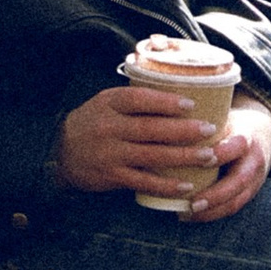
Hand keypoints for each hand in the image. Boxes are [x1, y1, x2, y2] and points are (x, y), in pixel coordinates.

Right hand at [55, 80, 270, 211]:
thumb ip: (135, 96)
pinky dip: (166, 185)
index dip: (166, 102)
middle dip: (184, 131)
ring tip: (208, 156)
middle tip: (210, 130)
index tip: (192, 104)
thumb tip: (175, 83)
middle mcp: (110, 128)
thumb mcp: (107, 100)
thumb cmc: (93, 121)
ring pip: (152, 155)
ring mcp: (111, 153)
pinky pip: (143, 181)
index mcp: (110, 103)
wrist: (60, 152)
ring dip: (183, 157)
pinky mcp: (112, 176)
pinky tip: (186, 185)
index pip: (140, 99)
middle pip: (151, 129)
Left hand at [180, 96, 270, 223]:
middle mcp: (253, 161)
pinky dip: (212, 214)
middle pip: (239, 182)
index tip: (202, 159)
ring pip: (236, 201)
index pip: (237, 146)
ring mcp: (254, 180)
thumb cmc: (232, 124)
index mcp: (247, 138)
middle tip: (192, 204)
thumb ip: (205, 124)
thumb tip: (169, 123)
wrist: (263, 135)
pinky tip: (191, 216)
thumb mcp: (225, 118)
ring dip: (212, 211)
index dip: (221, 153)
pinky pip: (232, 208)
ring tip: (188, 214)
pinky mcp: (249, 194)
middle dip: (215, 195)